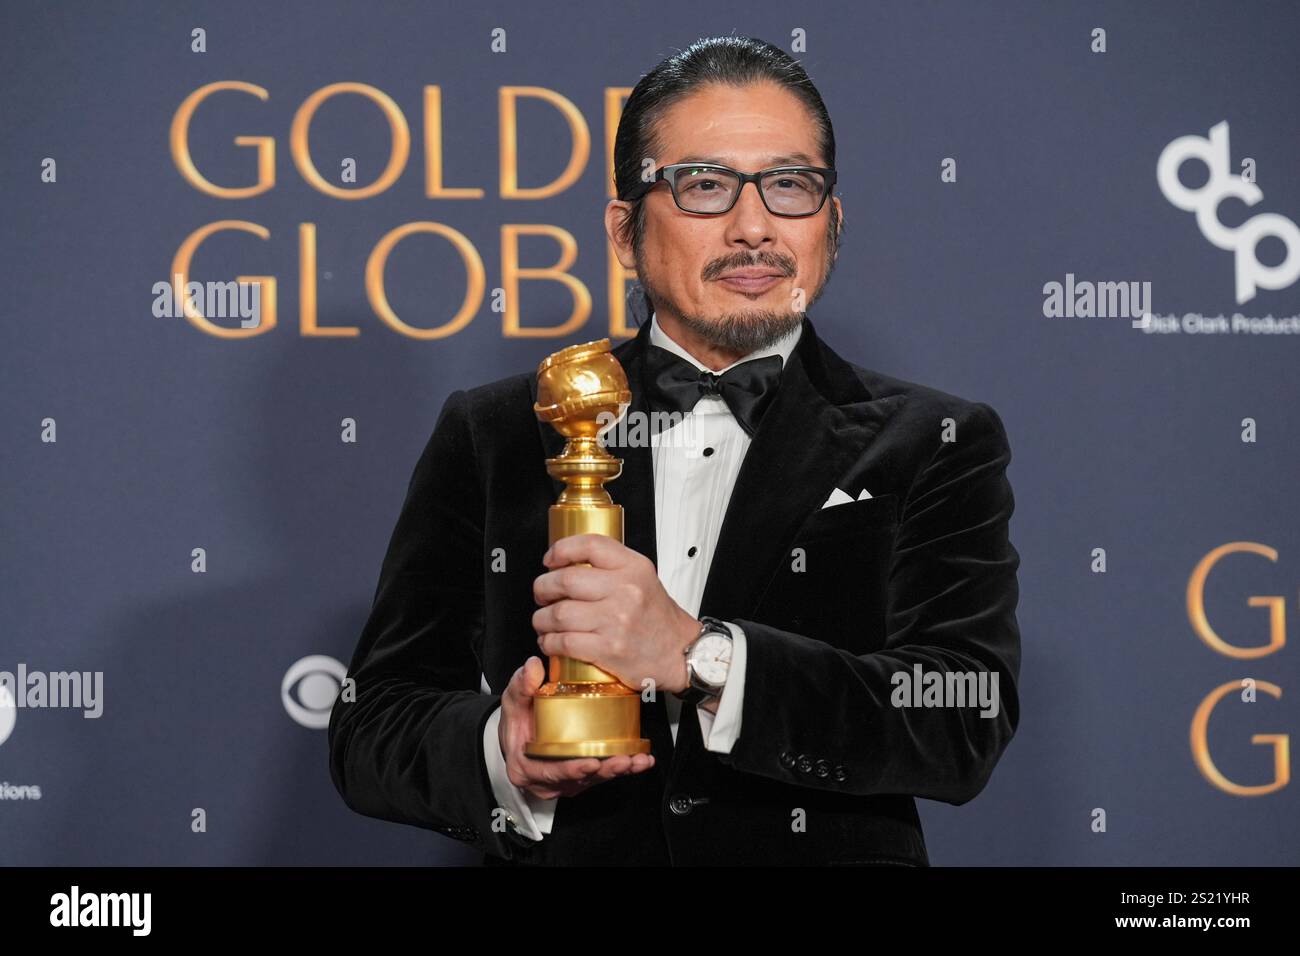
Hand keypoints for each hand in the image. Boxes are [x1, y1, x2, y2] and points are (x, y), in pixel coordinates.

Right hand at [499, 656, 654, 799]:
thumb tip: (532, 668)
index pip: (550, 772)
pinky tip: (642, 762)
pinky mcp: (582, 777)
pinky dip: (625, 768)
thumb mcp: (513, 701)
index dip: (571, 769)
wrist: (519, 735)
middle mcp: (548, 780)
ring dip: (619, 770)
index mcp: (526, 768)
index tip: (591, 762)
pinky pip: (604, 774)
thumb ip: (521, 686)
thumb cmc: (517, 721)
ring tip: (637, 761)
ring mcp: (566, 781)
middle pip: (580, 778)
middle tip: (624, 760)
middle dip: (605, 771)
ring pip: (596, 779)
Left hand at [532, 533, 699, 695]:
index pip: (590, 545)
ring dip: (542, 619)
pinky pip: (564, 642)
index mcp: (634, 568)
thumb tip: (569, 563)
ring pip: (559, 614)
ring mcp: (616, 620)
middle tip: (542, 595)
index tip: (550, 560)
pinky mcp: (609, 649)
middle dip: (543, 588)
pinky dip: (550, 643)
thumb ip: (613, 567)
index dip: (561, 550)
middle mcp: (626, 590)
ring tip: (544, 622)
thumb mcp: (644, 579)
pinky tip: (551, 642)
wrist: (681, 653)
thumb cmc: (659, 620)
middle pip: (565, 580)